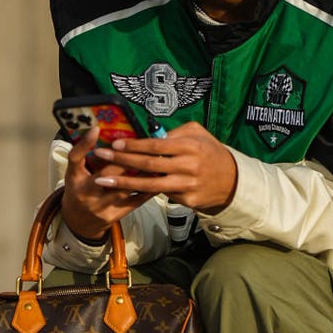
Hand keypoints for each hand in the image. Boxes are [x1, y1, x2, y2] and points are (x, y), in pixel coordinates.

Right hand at [60, 126, 155, 240]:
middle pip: (108, 173)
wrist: (78, 221)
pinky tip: (158, 178)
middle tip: (142, 145)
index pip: (76, 158)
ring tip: (156, 160)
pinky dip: (148, 188)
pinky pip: (135, 200)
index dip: (85, 143)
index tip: (97, 128)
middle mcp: (87, 193)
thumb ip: (82, 152)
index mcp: (75, 178)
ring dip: (141, 174)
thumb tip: (95, 129)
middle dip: (125, 159)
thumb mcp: (75, 172)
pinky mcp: (115, 215)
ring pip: (125, 187)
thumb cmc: (78, 190)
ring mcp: (101, 206)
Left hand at [90, 122, 236, 212]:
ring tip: (102, 180)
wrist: (231, 181)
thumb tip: (152, 135)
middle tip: (101, 156)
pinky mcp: (186, 200)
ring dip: (123, 183)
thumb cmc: (210, 152)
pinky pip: (160, 195)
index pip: (156, 145)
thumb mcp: (198, 134)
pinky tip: (123, 190)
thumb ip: (175, 132)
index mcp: (190, 146)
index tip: (115, 143)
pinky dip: (141, 192)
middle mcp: (188, 166)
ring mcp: (187, 185)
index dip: (134, 145)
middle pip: (149, 164)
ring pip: (149, 185)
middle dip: (122, 160)